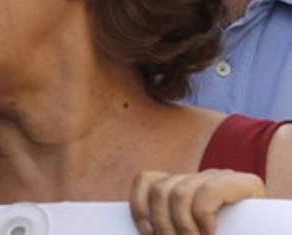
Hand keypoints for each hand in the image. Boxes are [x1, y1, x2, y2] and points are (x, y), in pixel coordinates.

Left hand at [130, 169, 264, 234]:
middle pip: (160, 190)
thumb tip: (144, 229)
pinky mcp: (243, 183)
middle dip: (161, 224)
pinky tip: (208, 233)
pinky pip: (209, 192)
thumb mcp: (189, 228)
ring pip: (179, 193)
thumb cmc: (223, 231)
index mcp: (182, 184)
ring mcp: (221, 177)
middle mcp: (199, 176)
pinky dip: (203, 217)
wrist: (266, 229)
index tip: (145, 232)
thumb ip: (169, 224)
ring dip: (181, 226)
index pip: (146, 179)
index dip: (139, 205)